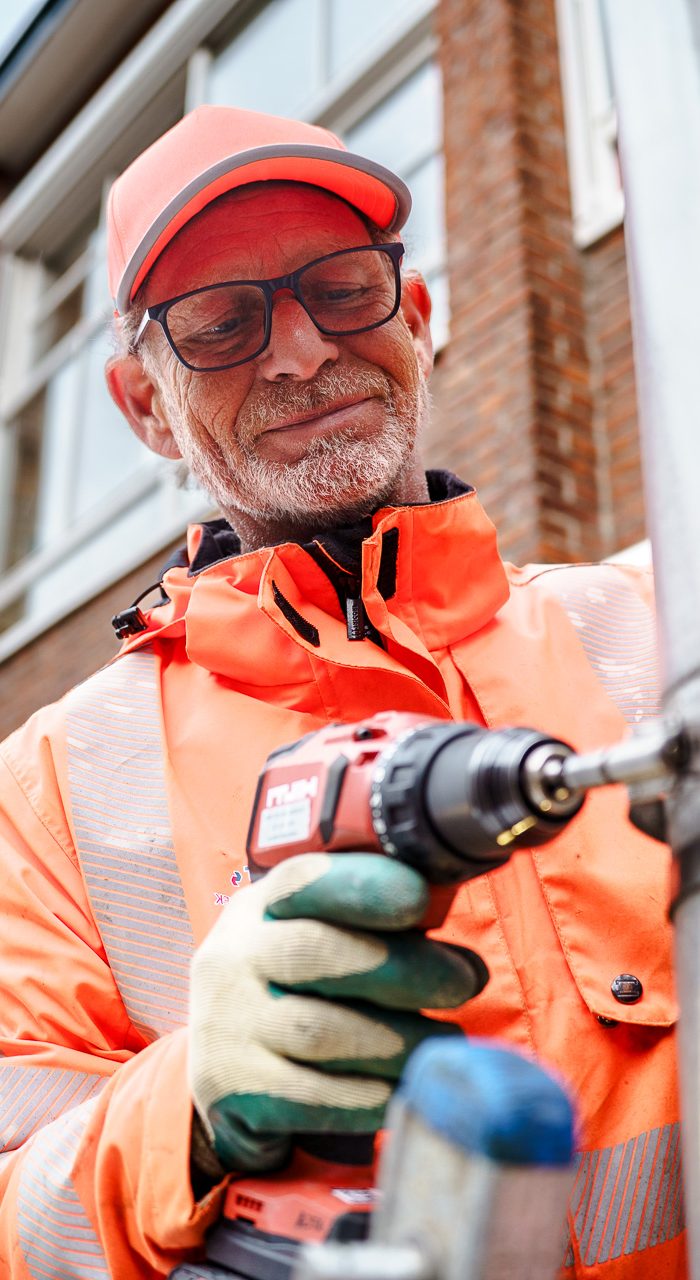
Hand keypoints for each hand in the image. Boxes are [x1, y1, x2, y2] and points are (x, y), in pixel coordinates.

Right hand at [189, 852, 487, 1173]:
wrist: (224, 1080)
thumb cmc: (298, 994)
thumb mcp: (312, 941)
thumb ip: (373, 928)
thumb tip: (462, 943)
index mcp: (259, 908)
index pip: (303, 881)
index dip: (362, 886)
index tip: (419, 898)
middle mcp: (232, 959)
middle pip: (319, 952)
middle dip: (404, 966)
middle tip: (465, 981)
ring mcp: (227, 1026)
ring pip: (322, 1031)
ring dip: (401, 1038)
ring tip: (446, 1041)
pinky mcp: (235, 1091)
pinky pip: (316, 1096)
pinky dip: (372, 1095)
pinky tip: (405, 1088)